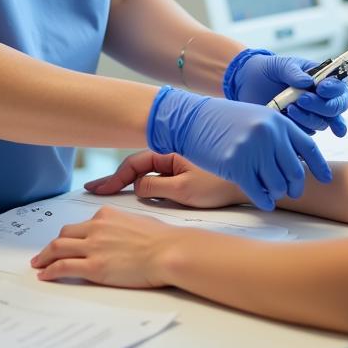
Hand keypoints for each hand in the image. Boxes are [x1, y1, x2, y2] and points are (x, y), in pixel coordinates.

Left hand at [30, 206, 175, 287]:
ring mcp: (93, 246)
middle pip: (64, 234)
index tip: (65, 242)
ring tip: (38, 265)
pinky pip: (63, 267)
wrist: (167, 251)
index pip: (81, 224)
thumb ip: (121, 227)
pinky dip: (50, 271)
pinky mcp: (93, 266)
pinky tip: (45, 275)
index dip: (70, 235)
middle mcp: (96, 227)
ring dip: (44, 257)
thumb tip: (118, 236)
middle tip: (44, 254)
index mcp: (107, 214)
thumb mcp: (137, 222)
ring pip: (58, 248)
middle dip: (52, 244)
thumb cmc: (161, 239)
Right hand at [86, 150, 246, 208]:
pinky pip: (161, 177)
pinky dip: (146, 185)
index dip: (114, 177)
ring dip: (130, 182)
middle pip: (138, 166)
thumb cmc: (220, 184)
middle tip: (94, 190)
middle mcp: (173, 154)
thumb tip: (135, 188)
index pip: (135, 164)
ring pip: (149, 173)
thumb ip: (156, 187)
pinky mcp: (187, 173)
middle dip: (116, 177)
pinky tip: (137, 195)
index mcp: (171, 152)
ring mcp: (180, 163)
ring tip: (109, 192)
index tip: (97, 189)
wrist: (252, 181)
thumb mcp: (184, 189)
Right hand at [147, 86, 331, 210]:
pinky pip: (259, 192)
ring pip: (278, 185)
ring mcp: (252, 149)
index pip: (308, 147)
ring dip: (278, 193)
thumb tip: (299, 162)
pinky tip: (263, 201)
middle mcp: (268, 134)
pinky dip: (264, 201)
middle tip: (291, 192)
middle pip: (295, 171)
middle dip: (295, 186)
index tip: (327, 179)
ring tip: (272, 192)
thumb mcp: (257, 118)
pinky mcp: (236, 165)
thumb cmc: (224, 121)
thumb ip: (278, 136)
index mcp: (277, 121)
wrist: (192, 119)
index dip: (320, 166)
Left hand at [223, 48, 347, 135]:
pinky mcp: (300, 128)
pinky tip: (287, 115)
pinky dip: (299, 126)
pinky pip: (307, 133)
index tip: (321, 88)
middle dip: (323, 106)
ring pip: (323, 123)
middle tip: (303, 99)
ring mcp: (312, 115)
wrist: (249, 83)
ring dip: (309, 117)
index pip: (340, 87)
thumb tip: (308, 82)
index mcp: (323, 80)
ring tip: (290, 107)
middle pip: (337, 108)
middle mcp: (322, 99)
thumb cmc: (270, 70)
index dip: (335, 90)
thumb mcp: (281, 65)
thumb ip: (294, 72)